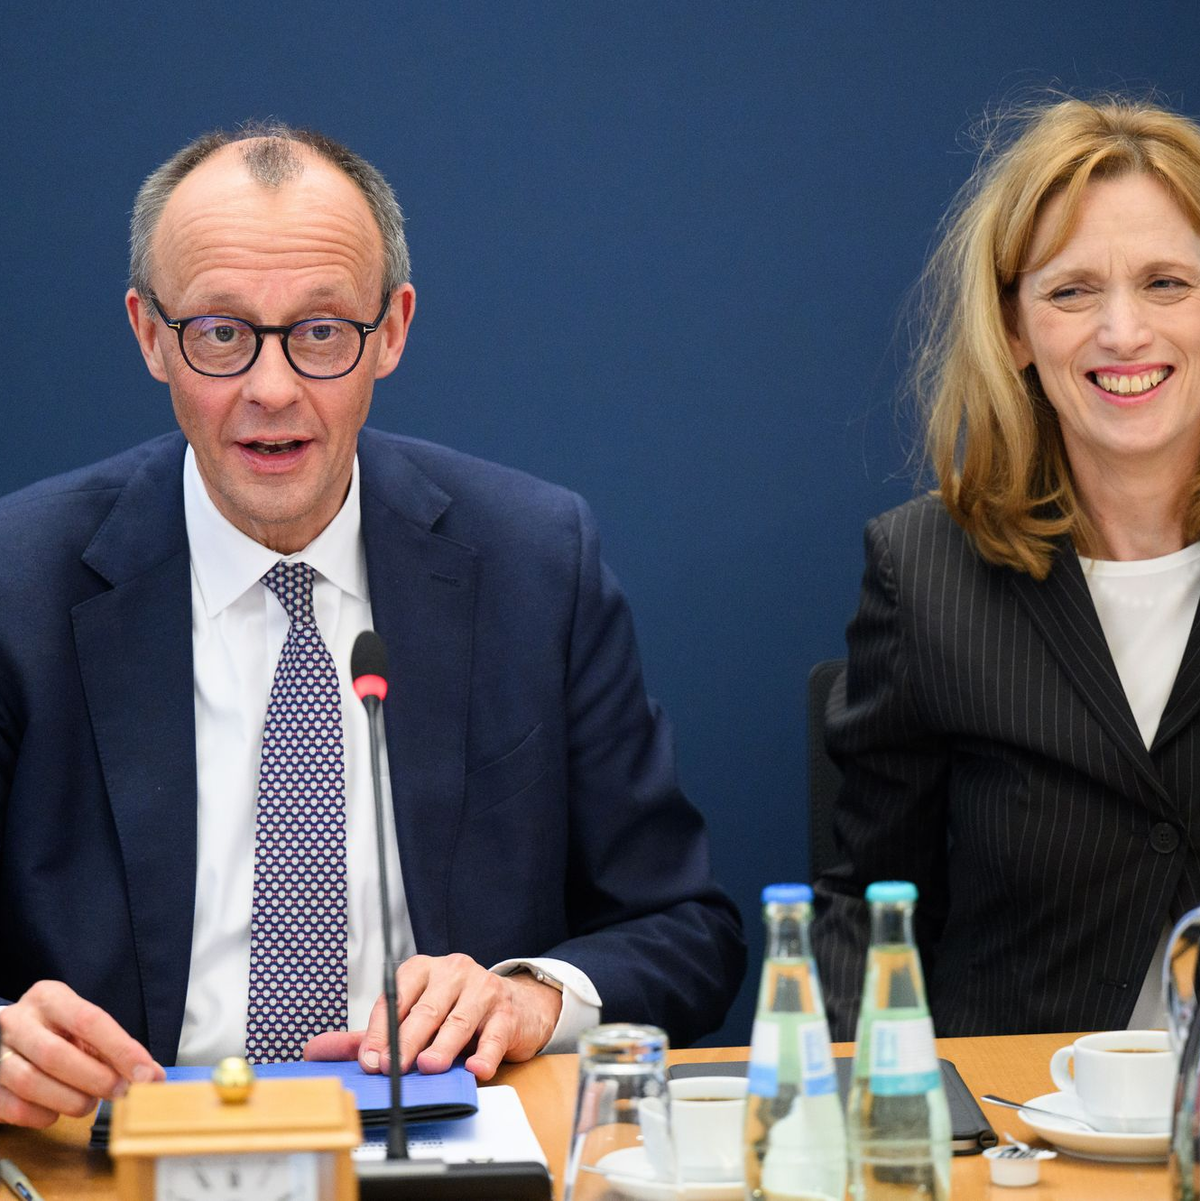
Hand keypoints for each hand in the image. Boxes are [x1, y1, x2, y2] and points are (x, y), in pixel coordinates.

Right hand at [0, 980, 163, 1127]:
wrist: (6, 1038)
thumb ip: (116, 1048)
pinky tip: (56, 1112)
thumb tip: (153, 1076)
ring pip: (31, 1083)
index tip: (146, 1074)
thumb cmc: (56, 1032)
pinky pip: (14, 1107)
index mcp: (49, 997)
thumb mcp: (83, 1028)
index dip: (121, 1050)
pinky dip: (42, 1115)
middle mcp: (18, 1021)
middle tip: (120, 1092)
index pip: (90, 1020)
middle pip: (56, 1054)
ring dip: (69, 1100)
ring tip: (89, 1104)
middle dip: (95, 1078)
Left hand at [303, 954, 561, 1080]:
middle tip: (392, 1067)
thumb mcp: (411, 1016)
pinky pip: (494, 1035)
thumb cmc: (455, 1010)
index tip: (369, 1059)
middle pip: (426, 1009)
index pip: (395, 996)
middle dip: (406, 1041)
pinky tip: (475, 1068)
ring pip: (459, 1020)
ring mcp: (483, 990)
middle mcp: (453, 972)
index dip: (380, 1030)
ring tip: (429, 1066)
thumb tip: (315, 1050)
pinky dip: (484, 1054)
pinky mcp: (507, 1014)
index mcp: (423, 970)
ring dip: (442, 1046)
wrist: (514, 1006)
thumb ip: (367, 1034)